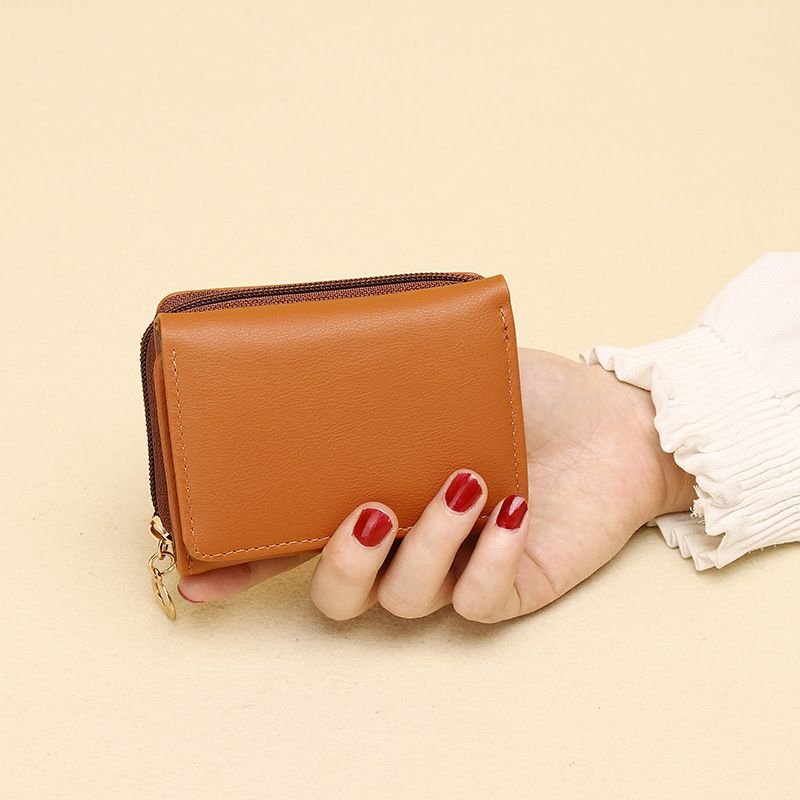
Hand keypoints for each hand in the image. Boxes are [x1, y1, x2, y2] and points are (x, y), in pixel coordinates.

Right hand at [177, 348, 695, 619]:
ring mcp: (456, 572)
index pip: (298, 542)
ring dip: (426, 544)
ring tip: (463, 481)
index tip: (201, 575)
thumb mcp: (449, 373)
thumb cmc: (530, 394)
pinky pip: (478, 600)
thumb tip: (327, 348)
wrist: (616, 419)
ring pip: (405, 600)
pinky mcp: (510, 589)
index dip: (246, 567)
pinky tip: (512, 508)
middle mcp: (407, 544)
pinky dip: (489, 557)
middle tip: (371, 507)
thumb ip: (393, 371)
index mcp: (379, 494)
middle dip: (343, 562)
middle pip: (339, 597)